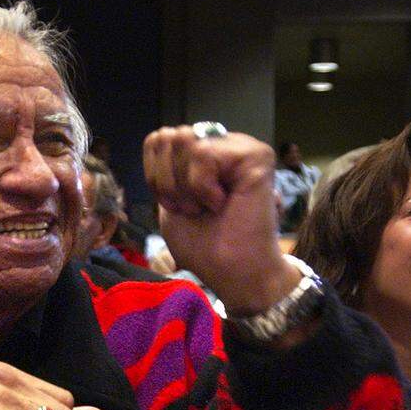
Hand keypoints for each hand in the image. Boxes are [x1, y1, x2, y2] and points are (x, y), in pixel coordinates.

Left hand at [143, 126, 299, 314]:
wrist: (234, 273)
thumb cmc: (206, 246)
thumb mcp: (170, 202)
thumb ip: (164, 167)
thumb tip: (162, 136)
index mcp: (202, 154)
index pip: (157, 140)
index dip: (155, 177)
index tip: (177, 207)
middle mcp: (222, 144)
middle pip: (167, 137)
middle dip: (169, 183)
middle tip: (194, 209)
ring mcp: (239, 147)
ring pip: (184, 141)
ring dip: (187, 187)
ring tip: (209, 207)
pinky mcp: (255, 154)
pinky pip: (204, 154)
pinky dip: (203, 187)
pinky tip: (223, 203)